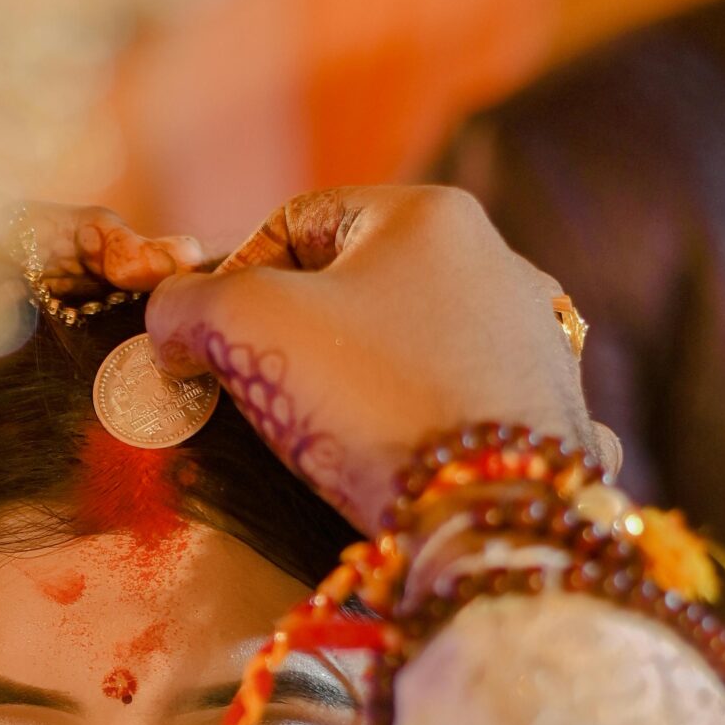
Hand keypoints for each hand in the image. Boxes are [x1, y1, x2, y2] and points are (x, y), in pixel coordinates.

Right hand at [141, 184, 590, 532]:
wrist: (489, 512)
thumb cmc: (368, 398)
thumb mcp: (245, 326)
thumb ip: (187, 304)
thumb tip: (171, 318)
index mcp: (430, 212)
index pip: (296, 219)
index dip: (231, 275)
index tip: (206, 342)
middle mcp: (500, 260)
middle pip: (359, 282)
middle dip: (299, 333)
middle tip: (258, 391)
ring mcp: (535, 339)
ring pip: (412, 342)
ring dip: (361, 378)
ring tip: (326, 434)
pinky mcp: (554, 410)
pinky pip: (461, 400)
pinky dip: (421, 420)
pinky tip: (398, 457)